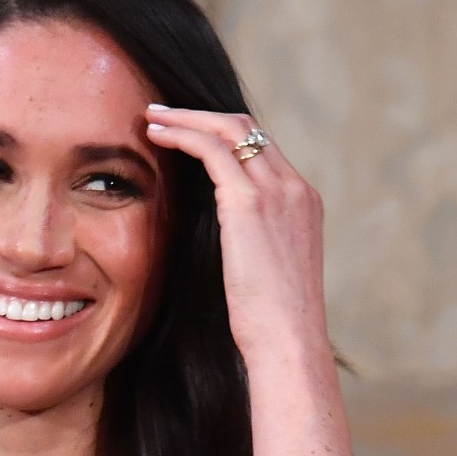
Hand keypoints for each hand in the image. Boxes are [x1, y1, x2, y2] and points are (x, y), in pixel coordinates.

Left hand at [145, 105, 328, 365]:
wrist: (288, 341)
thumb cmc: (272, 323)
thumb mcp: (269, 273)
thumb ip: (253, 245)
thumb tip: (226, 246)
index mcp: (304, 203)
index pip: (262, 150)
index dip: (223, 136)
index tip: (190, 134)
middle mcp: (295, 189)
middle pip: (248, 128)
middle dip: (202, 116)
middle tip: (164, 114)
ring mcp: (276, 192)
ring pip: (229, 129)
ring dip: (186, 118)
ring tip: (152, 118)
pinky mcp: (248, 203)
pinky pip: (212, 149)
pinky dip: (182, 135)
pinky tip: (155, 136)